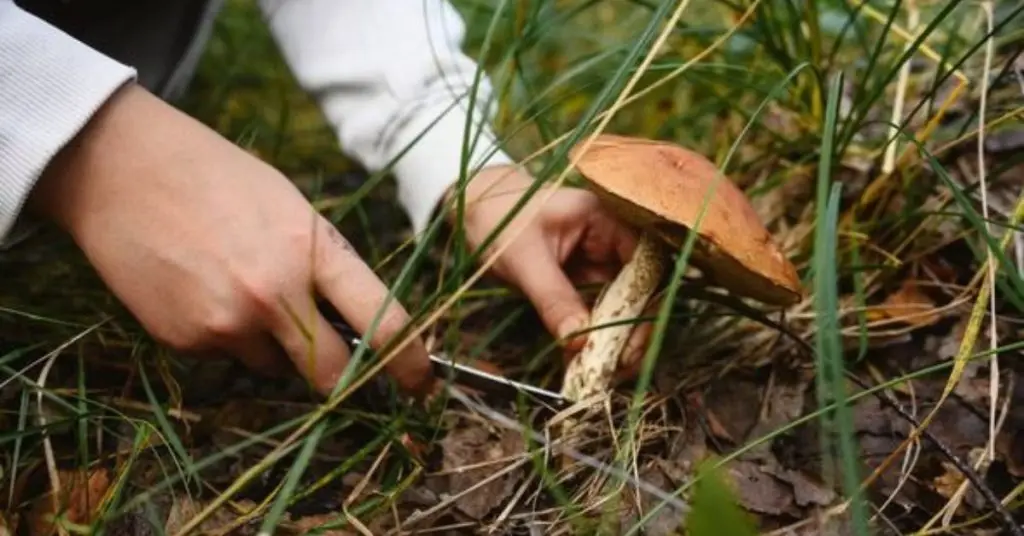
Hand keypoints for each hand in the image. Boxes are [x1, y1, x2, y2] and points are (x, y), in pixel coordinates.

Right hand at [27, 83, 432, 397]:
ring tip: (237, 286)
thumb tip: (352, 319)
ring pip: (273, 365)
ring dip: (272, 345)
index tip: (422, 384)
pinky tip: (201, 289)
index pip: (383, 323)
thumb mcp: (290, 205)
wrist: (120, 169)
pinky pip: (225, 355)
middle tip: (340, 370)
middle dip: (341, 379)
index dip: (411, 364)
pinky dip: (224, 335)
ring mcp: (226, 322)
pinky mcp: (185, 340)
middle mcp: (275, 294)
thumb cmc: (216, 177)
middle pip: (331, 373)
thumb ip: (324, 263)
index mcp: (312, 249)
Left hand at [451, 164, 653, 377]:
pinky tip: (582, 365)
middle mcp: (608, 241)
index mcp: (605, 219)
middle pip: (638, 290)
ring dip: (613, 339)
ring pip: (618, 305)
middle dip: (632, 331)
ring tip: (604, 373)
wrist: (469, 209)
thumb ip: (554, 298)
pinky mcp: (578, 281)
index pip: (647, 264)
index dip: (646, 304)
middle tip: (620, 367)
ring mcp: (594, 262)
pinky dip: (590, 336)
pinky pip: (593, 312)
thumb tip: (580, 341)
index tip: (632, 342)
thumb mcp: (525, 260)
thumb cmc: (497, 220)